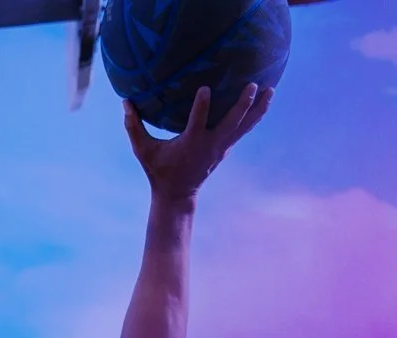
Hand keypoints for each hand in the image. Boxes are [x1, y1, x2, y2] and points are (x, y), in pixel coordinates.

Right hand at [125, 84, 273, 201]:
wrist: (178, 194)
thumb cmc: (157, 169)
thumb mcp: (142, 149)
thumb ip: (133, 125)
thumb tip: (125, 101)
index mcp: (191, 143)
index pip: (198, 121)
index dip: (202, 105)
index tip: (206, 87)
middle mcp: (211, 144)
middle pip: (232, 122)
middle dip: (243, 103)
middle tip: (253, 84)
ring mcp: (222, 147)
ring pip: (245, 126)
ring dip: (258, 109)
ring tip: (271, 90)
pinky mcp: (225, 148)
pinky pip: (243, 130)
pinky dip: (254, 118)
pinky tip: (263, 104)